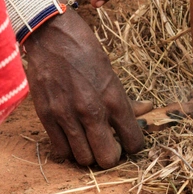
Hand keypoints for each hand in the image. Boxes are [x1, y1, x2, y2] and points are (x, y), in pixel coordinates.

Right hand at [25, 8, 144, 167]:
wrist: (51, 34)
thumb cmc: (84, 49)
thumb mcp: (111, 72)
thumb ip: (125, 98)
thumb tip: (146, 110)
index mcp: (113, 98)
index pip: (133, 142)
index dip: (133, 145)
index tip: (129, 141)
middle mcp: (91, 110)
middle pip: (107, 158)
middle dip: (111, 155)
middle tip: (110, 145)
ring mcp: (66, 115)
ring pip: (83, 159)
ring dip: (89, 153)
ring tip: (90, 140)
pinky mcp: (46, 116)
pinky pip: (61, 150)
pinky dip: (69, 148)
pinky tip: (73, 136)